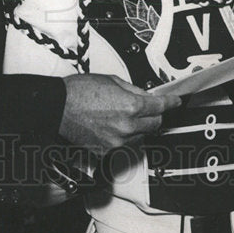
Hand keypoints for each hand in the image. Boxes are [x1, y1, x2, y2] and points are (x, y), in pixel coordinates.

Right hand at [58, 74, 179, 155]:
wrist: (58, 108)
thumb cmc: (79, 91)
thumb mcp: (112, 81)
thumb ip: (133, 90)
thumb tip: (145, 96)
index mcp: (131, 106)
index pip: (160, 106)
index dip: (171, 103)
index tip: (175, 102)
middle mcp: (127, 126)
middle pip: (154, 124)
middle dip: (154, 115)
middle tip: (147, 108)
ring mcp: (117, 141)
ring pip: (140, 136)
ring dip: (138, 127)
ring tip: (121, 115)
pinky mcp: (106, 152)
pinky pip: (123, 145)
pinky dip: (123, 137)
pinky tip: (111, 126)